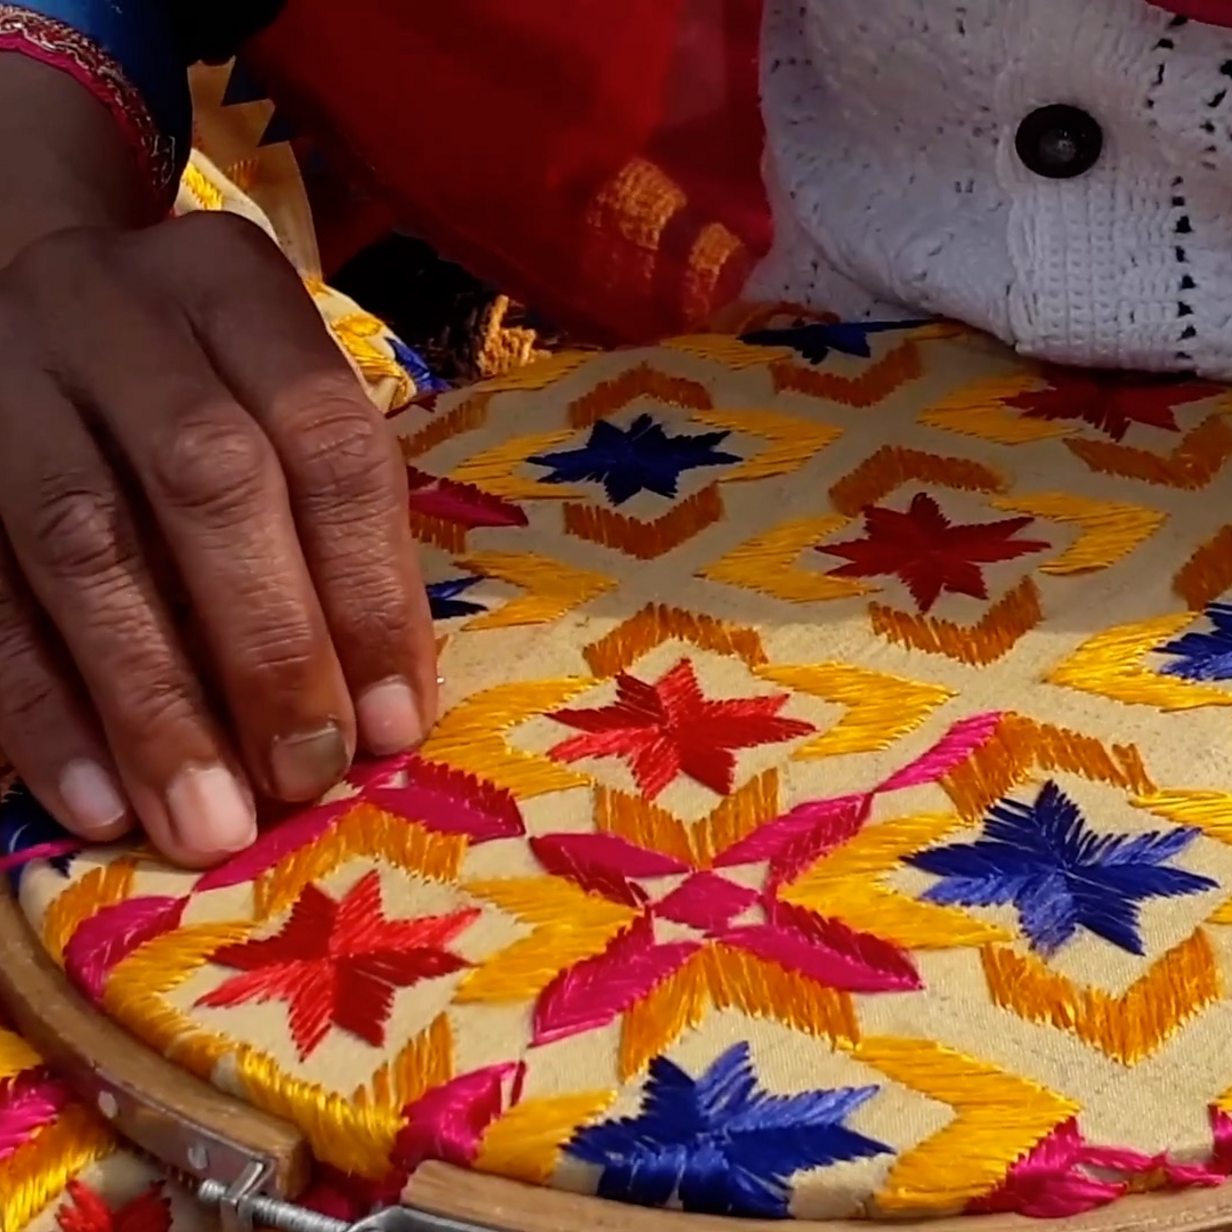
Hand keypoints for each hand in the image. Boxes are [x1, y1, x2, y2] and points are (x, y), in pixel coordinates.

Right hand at [0, 213, 436, 865]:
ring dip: (153, 701)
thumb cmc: (196, 374)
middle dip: (267, 646)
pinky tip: (95, 802)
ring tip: (206, 823)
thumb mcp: (275, 399)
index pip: (328, 442)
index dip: (370, 593)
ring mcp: (6, 379)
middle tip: (305, 776)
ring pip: (82, 542)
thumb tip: (379, 712)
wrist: (24, 289)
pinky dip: (40, 707)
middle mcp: (115, 313)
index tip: (396, 723)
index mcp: (235, 290)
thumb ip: (329, 524)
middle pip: (207, 480)